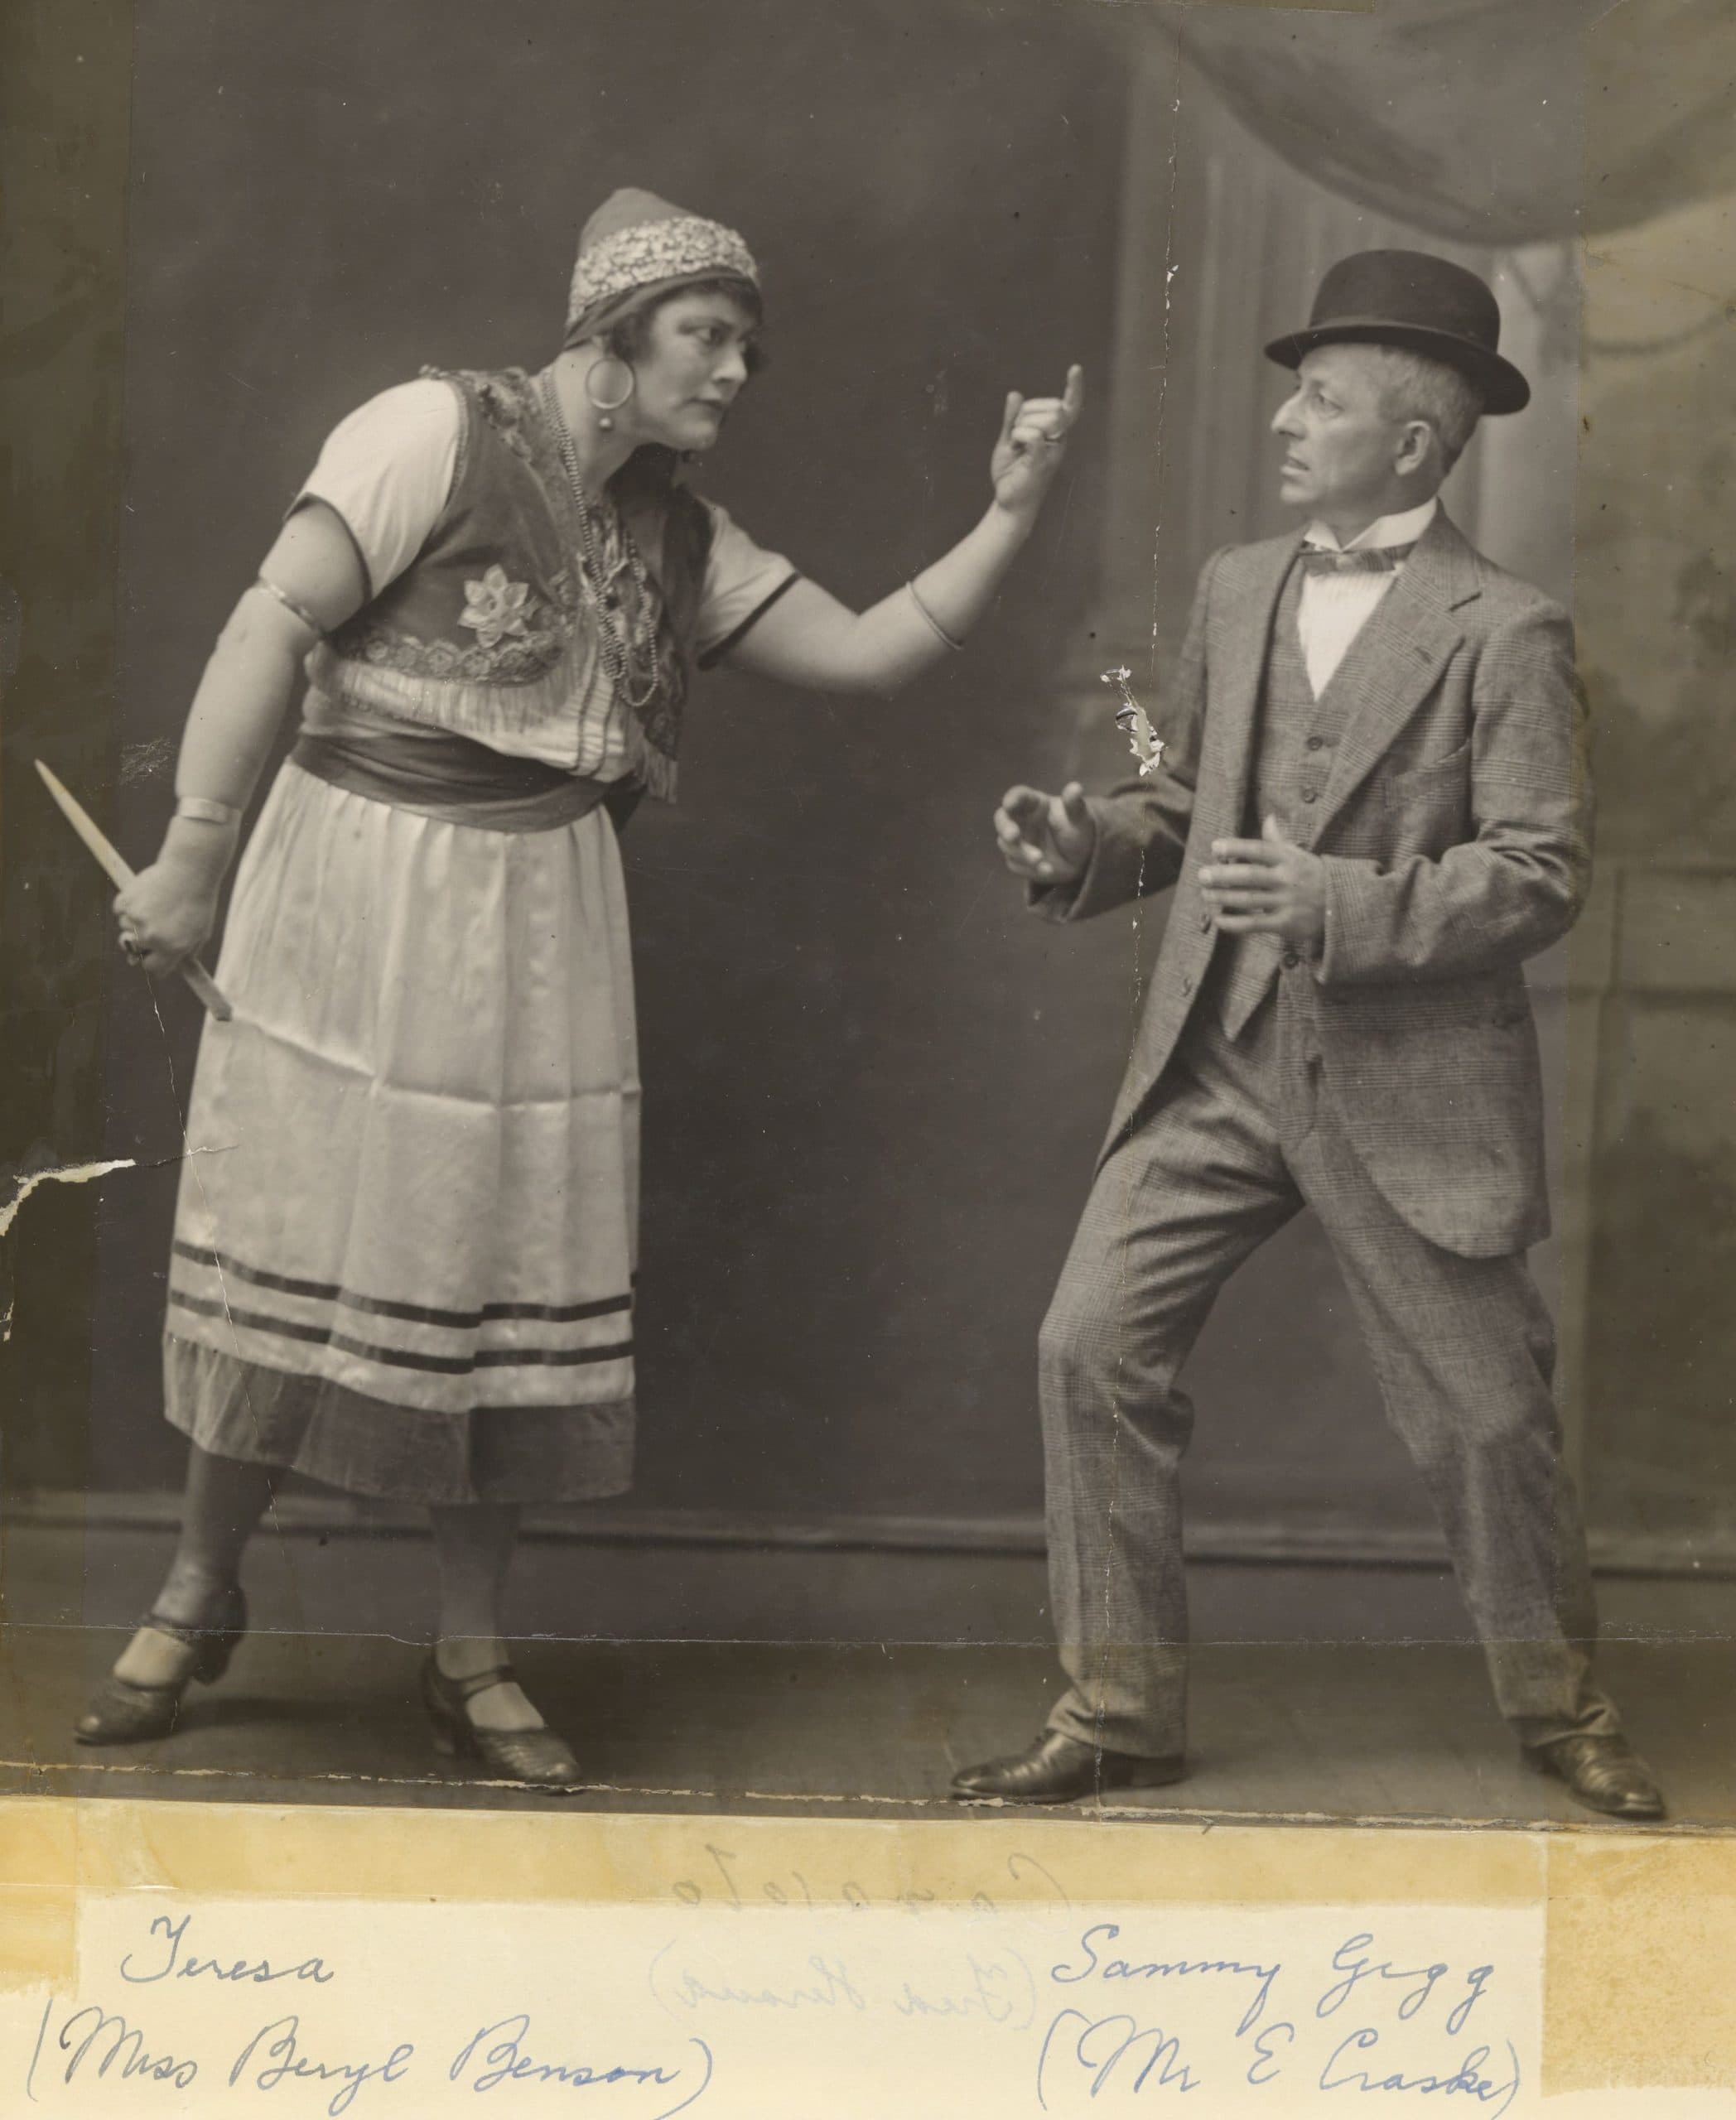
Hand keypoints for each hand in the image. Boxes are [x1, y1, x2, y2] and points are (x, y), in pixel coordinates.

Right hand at [114, 857, 219, 977]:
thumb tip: (166, 971)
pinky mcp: (126, 902)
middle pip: (132, 951)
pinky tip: (146, 895)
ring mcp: (137, 919)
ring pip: (124, 929)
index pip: (151, 968)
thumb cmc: (198, 902)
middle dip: (140, 942)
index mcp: (172, 948)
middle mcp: (152, 937)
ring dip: (134, 920)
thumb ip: (185, 954)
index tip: (152, 953)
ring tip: (154, 904)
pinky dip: (128, 904)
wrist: (190, 869)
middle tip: (150, 925)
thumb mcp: (201, 933)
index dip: (152, 961)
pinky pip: (119, 910)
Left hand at [990, 366, 1084, 522]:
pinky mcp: (1042, 464)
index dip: (1074, 389)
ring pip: (1041, 419)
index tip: (1075, 368)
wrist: (1008, 504)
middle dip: (1026, 413)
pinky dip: (1018, 436)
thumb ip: (1011, 419)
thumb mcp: (1007, 441)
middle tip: (1015, 436)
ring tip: (1016, 447)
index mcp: (1055, 434)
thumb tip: (1014, 394)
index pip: (1069, 407)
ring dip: (1020, 427)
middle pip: (1050, 407)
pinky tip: (1014, 447)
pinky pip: (1034, 436)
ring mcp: (1052, 454)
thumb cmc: (1011, 474)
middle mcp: (1059, 442)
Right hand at [994, 780, 1095, 886]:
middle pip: (1002, 819)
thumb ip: (1073, 803)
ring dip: (1022, 853)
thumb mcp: (1078, 816)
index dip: (1012, 798)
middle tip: (1013, 836)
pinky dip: (1030, 868)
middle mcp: (1020, 820)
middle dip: (1005, 828)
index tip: (1009, 803)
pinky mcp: (1017, 859)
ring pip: (1007, 845)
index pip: (1019, 795)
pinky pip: (1016, 864)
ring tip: (1041, 859)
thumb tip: (1076, 787)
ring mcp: (1017, 841)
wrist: (1080, 857)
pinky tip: (1047, 869)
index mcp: (1033, 803)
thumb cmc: (1077, 828)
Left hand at [1200, 814, 1325, 948]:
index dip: (1236, 847)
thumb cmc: (1312, 876)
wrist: (1343, 904)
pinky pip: (1254, 924)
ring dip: (1223, 898)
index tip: (1215, 847)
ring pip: (1249, 900)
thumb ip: (1279, 840)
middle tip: (1201, 875)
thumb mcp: (1299, 855)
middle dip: (1223, 875)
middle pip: (1250, 876)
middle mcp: (1288, 879)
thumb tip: (1268, 818)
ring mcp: (1287, 902)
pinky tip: (1218, 919)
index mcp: (1290, 858)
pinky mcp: (1286, 924)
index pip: (1260, 850)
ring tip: (1205, 894)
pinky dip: (1234, 923)